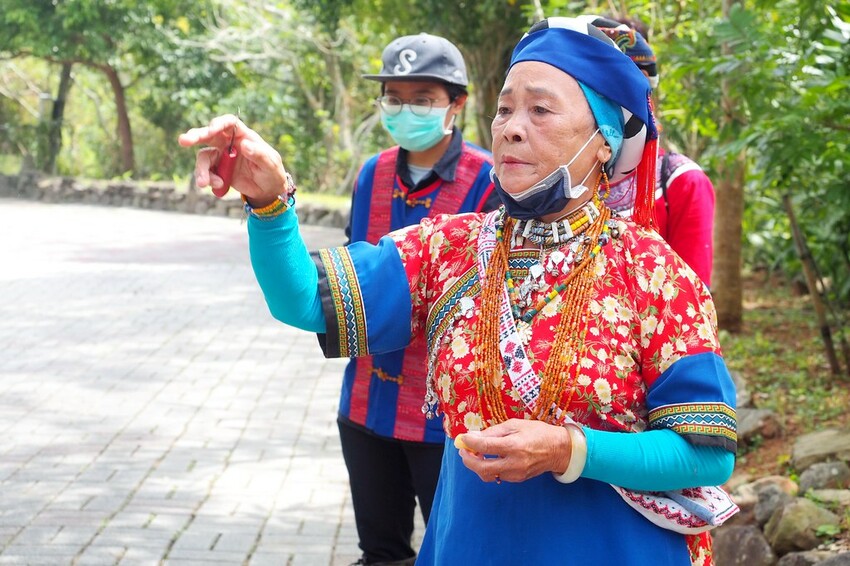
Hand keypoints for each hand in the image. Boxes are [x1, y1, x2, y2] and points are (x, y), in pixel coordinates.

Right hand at [178, 114, 288, 206]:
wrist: (267, 191)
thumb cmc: (272, 172)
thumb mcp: (271, 164)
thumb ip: (259, 155)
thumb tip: (245, 145)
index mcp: (244, 135)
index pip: (229, 123)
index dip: (218, 123)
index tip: (211, 129)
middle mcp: (229, 143)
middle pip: (209, 135)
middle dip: (195, 136)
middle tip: (184, 141)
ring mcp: (221, 156)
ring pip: (204, 157)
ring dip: (201, 169)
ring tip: (203, 184)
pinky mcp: (217, 170)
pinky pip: (206, 172)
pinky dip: (208, 179)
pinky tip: (219, 186)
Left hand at [455, 418, 571, 483]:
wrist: (558, 450)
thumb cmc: (537, 432)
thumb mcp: (515, 424)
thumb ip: (493, 431)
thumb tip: (474, 436)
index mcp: (514, 446)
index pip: (484, 447)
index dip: (469, 443)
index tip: (462, 439)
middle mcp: (514, 463)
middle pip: (482, 468)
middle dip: (468, 460)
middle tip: (463, 451)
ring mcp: (516, 474)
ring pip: (488, 474)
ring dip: (477, 465)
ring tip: (475, 454)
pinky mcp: (517, 479)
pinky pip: (497, 475)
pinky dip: (489, 467)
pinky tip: (489, 458)